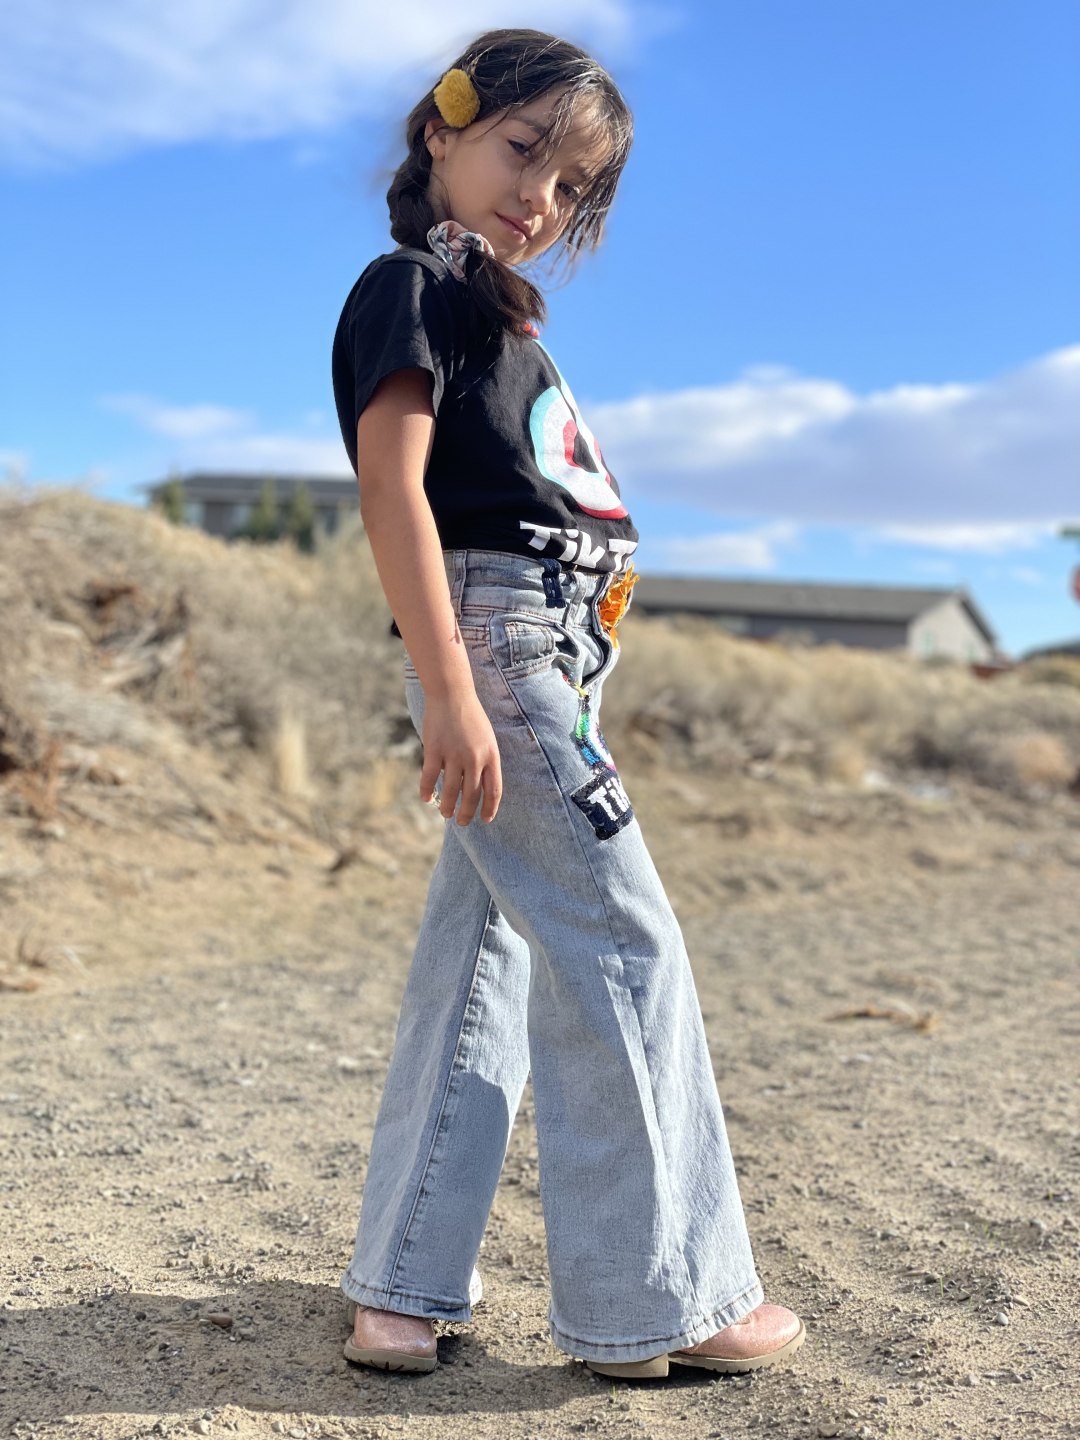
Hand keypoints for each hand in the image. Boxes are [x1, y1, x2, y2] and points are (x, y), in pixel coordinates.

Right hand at [420, 690, 502, 824]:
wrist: (452, 693)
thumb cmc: (470, 717)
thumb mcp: (487, 738)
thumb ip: (484, 761)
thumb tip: (479, 786)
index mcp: (491, 755)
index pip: (494, 790)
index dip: (490, 808)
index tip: (486, 819)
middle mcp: (475, 757)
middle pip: (472, 795)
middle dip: (467, 813)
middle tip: (462, 822)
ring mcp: (454, 754)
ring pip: (451, 790)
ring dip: (448, 806)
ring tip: (446, 814)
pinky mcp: (435, 749)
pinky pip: (430, 777)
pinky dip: (427, 790)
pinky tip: (426, 799)